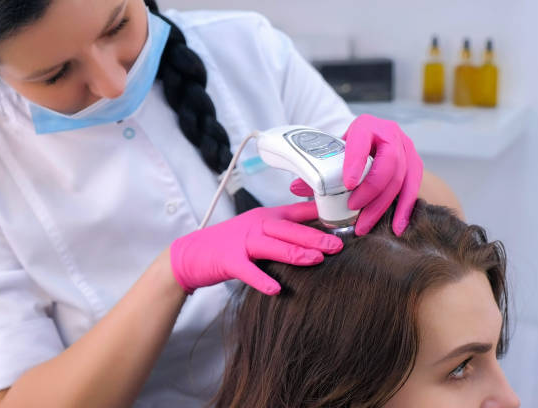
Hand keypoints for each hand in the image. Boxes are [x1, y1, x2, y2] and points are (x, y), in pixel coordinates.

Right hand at [170, 201, 342, 295]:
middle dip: (315, 237)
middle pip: (289, 229)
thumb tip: (316, 239)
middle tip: (339, 245)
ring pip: (272, 245)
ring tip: (317, 260)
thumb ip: (283, 233)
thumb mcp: (258, 231)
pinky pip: (247, 271)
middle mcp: (256, 225)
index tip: (344, 219)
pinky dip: (261, 280)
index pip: (297, 212)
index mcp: (266, 217)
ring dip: (295, 253)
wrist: (192, 252)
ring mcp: (241, 242)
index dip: (320, 215)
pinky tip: (276, 289)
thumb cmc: (229, 243)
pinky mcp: (228, 260)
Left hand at [290, 114, 422, 235]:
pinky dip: (404, 210)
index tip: (347, 184)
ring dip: (382, 206)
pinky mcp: (415, 165)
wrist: (372, 139)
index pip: (362, 141)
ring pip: (401, 180)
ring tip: (364, 226)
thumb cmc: (350, 148)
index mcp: (366, 126)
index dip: (356, 162)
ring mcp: (407, 149)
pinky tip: (396, 227)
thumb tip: (295, 189)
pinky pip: (413, 189)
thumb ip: (317, 170)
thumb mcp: (334, 152)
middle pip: (387, 164)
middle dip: (370, 191)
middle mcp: (390, 134)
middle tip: (352, 209)